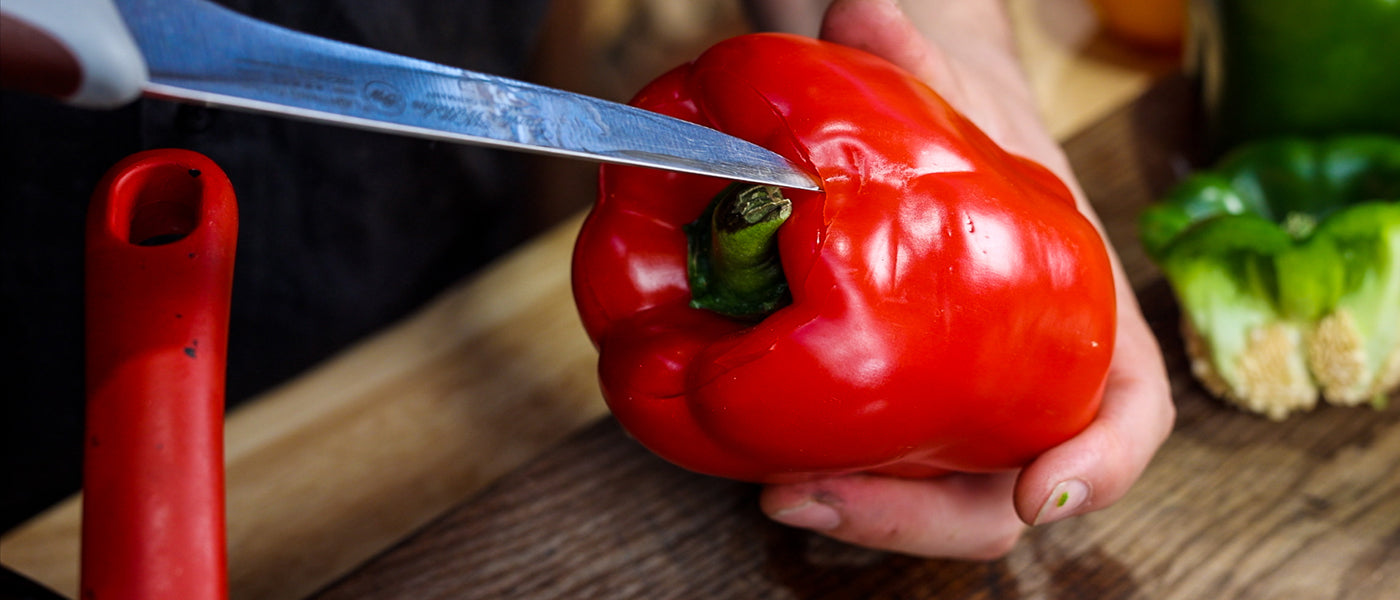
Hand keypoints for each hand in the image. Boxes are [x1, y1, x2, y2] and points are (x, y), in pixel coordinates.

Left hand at [757, 0, 1175, 558]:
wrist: (933, 131)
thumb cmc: (971, 120)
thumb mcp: (957, 87)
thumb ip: (919, 61)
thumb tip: (859, 15)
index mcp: (1084, 316)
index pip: (1131, 410)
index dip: (1101, 463)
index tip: (1041, 492)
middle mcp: (1030, 380)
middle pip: (1008, 492)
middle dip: (922, 518)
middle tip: (824, 497)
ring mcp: (962, 407)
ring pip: (936, 499)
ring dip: (865, 516)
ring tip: (780, 493)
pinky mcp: (897, 411)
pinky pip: (879, 472)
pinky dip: (831, 483)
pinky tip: (759, 468)